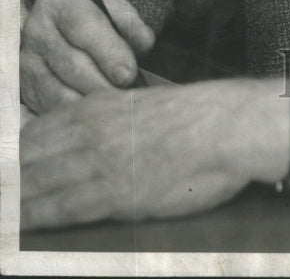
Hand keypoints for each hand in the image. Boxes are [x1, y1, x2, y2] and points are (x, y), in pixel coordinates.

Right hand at [20, 0, 154, 112]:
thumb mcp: (113, 6)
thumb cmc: (94, 13)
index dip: (109, 52)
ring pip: (61, 93)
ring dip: (94, 105)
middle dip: (106, 85)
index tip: (129, 74)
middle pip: (73, 65)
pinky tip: (99, 115)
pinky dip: (79, 116)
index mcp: (61, 1)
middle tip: (131, 97)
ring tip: (119, 107)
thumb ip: (129, 22)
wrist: (62, 20)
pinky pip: (53, 110)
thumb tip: (144, 43)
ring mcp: (28, 63)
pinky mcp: (26, 89)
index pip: (84, 26)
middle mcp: (38, 31)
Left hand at [21, 77, 289, 229]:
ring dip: (16, 200)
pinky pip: (61, 207)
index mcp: (98, 108)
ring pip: (38, 183)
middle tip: (1, 194)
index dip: (17, 154)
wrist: (226, 127)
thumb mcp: (145, 106)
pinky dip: (35, 217)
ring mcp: (100, 161)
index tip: (8, 169)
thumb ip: (114, 118)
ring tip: (4, 214)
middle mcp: (90, 131)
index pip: (37, 133)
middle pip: (30, 158)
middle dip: (12, 177)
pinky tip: (20, 224)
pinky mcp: (113, 192)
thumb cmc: (197, 118)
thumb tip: (94, 134)